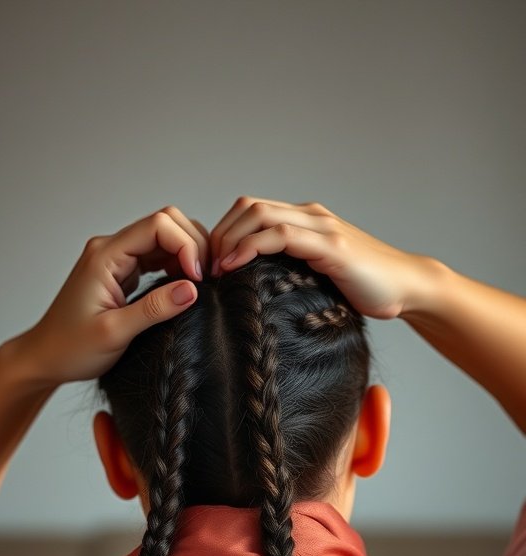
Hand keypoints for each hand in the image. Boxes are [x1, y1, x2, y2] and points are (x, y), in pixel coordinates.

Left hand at [20, 207, 209, 385]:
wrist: (46, 358)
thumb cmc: (71, 348)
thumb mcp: (114, 333)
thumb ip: (154, 309)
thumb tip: (192, 289)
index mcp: (105, 256)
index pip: (158, 225)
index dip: (186, 246)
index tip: (197, 280)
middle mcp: (111, 249)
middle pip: (165, 222)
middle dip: (192, 244)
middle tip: (206, 280)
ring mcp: (117, 259)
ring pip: (164, 237)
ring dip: (188, 254)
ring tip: (199, 284)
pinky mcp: (123, 272)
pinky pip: (157, 256)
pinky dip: (178, 265)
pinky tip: (185, 287)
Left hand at [210, 196, 430, 319]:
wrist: (406, 288)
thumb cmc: (365, 289)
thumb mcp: (319, 278)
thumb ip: (292, 273)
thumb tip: (254, 293)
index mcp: (305, 221)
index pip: (250, 210)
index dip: (223, 232)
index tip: (208, 264)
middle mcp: (310, 216)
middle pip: (248, 207)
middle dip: (218, 235)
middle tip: (204, 268)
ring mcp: (321, 227)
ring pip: (259, 215)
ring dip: (228, 240)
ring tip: (214, 269)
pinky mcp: (330, 245)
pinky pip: (280, 235)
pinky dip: (250, 246)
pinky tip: (233, 265)